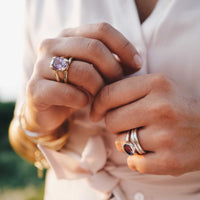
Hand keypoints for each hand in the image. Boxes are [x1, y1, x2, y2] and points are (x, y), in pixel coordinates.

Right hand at [24, 23, 141, 132]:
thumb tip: (135, 62)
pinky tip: (82, 103)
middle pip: (93, 48)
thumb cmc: (75, 87)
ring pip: (82, 71)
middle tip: (117, 85)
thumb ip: (112, 63)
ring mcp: (40, 66)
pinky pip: (67, 92)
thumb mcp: (96, 72)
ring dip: (97, 88)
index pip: (101, 29)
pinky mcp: (35, 89)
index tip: (137, 64)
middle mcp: (51, 45)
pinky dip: (81, 100)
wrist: (49, 109)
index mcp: (68, 36)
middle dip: (113, 69)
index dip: (124, 46)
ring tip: (98, 96)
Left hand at [91, 73, 199, 174]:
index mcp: (157, 84)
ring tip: (146, 136)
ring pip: (120, 143)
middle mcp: (161, 108)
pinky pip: (133, 163)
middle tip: (130, 123)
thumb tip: (97, 101)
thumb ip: (129, 89)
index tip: (96, 113)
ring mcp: (166, 136)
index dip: (97, 105)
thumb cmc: (177, 106)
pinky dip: (137, 159)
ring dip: (127, 142)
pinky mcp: (170, 161)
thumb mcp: (158, 86)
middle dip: (115, 124)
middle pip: (111, 121)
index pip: (108, 94)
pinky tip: (151, 152)